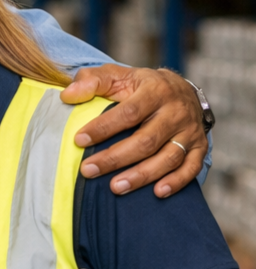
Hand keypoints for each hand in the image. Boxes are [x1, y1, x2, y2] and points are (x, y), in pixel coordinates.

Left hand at [62, 66, 205, 197]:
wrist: (180, 89)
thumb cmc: (139, 86)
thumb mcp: (116, 76)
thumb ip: (91, 82)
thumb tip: (67, 96)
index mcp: (155, 91)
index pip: (129, 112)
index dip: (104, 128)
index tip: (79, 141)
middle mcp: (176, 112)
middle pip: (146, 140)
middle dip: (115, 158)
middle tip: (89, 170)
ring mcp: (190, 130)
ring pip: (168, 157)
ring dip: (141, 175)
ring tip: (115, 187)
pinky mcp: (200, 146)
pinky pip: (191, 167)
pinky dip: (176, 181)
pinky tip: (157, 192)